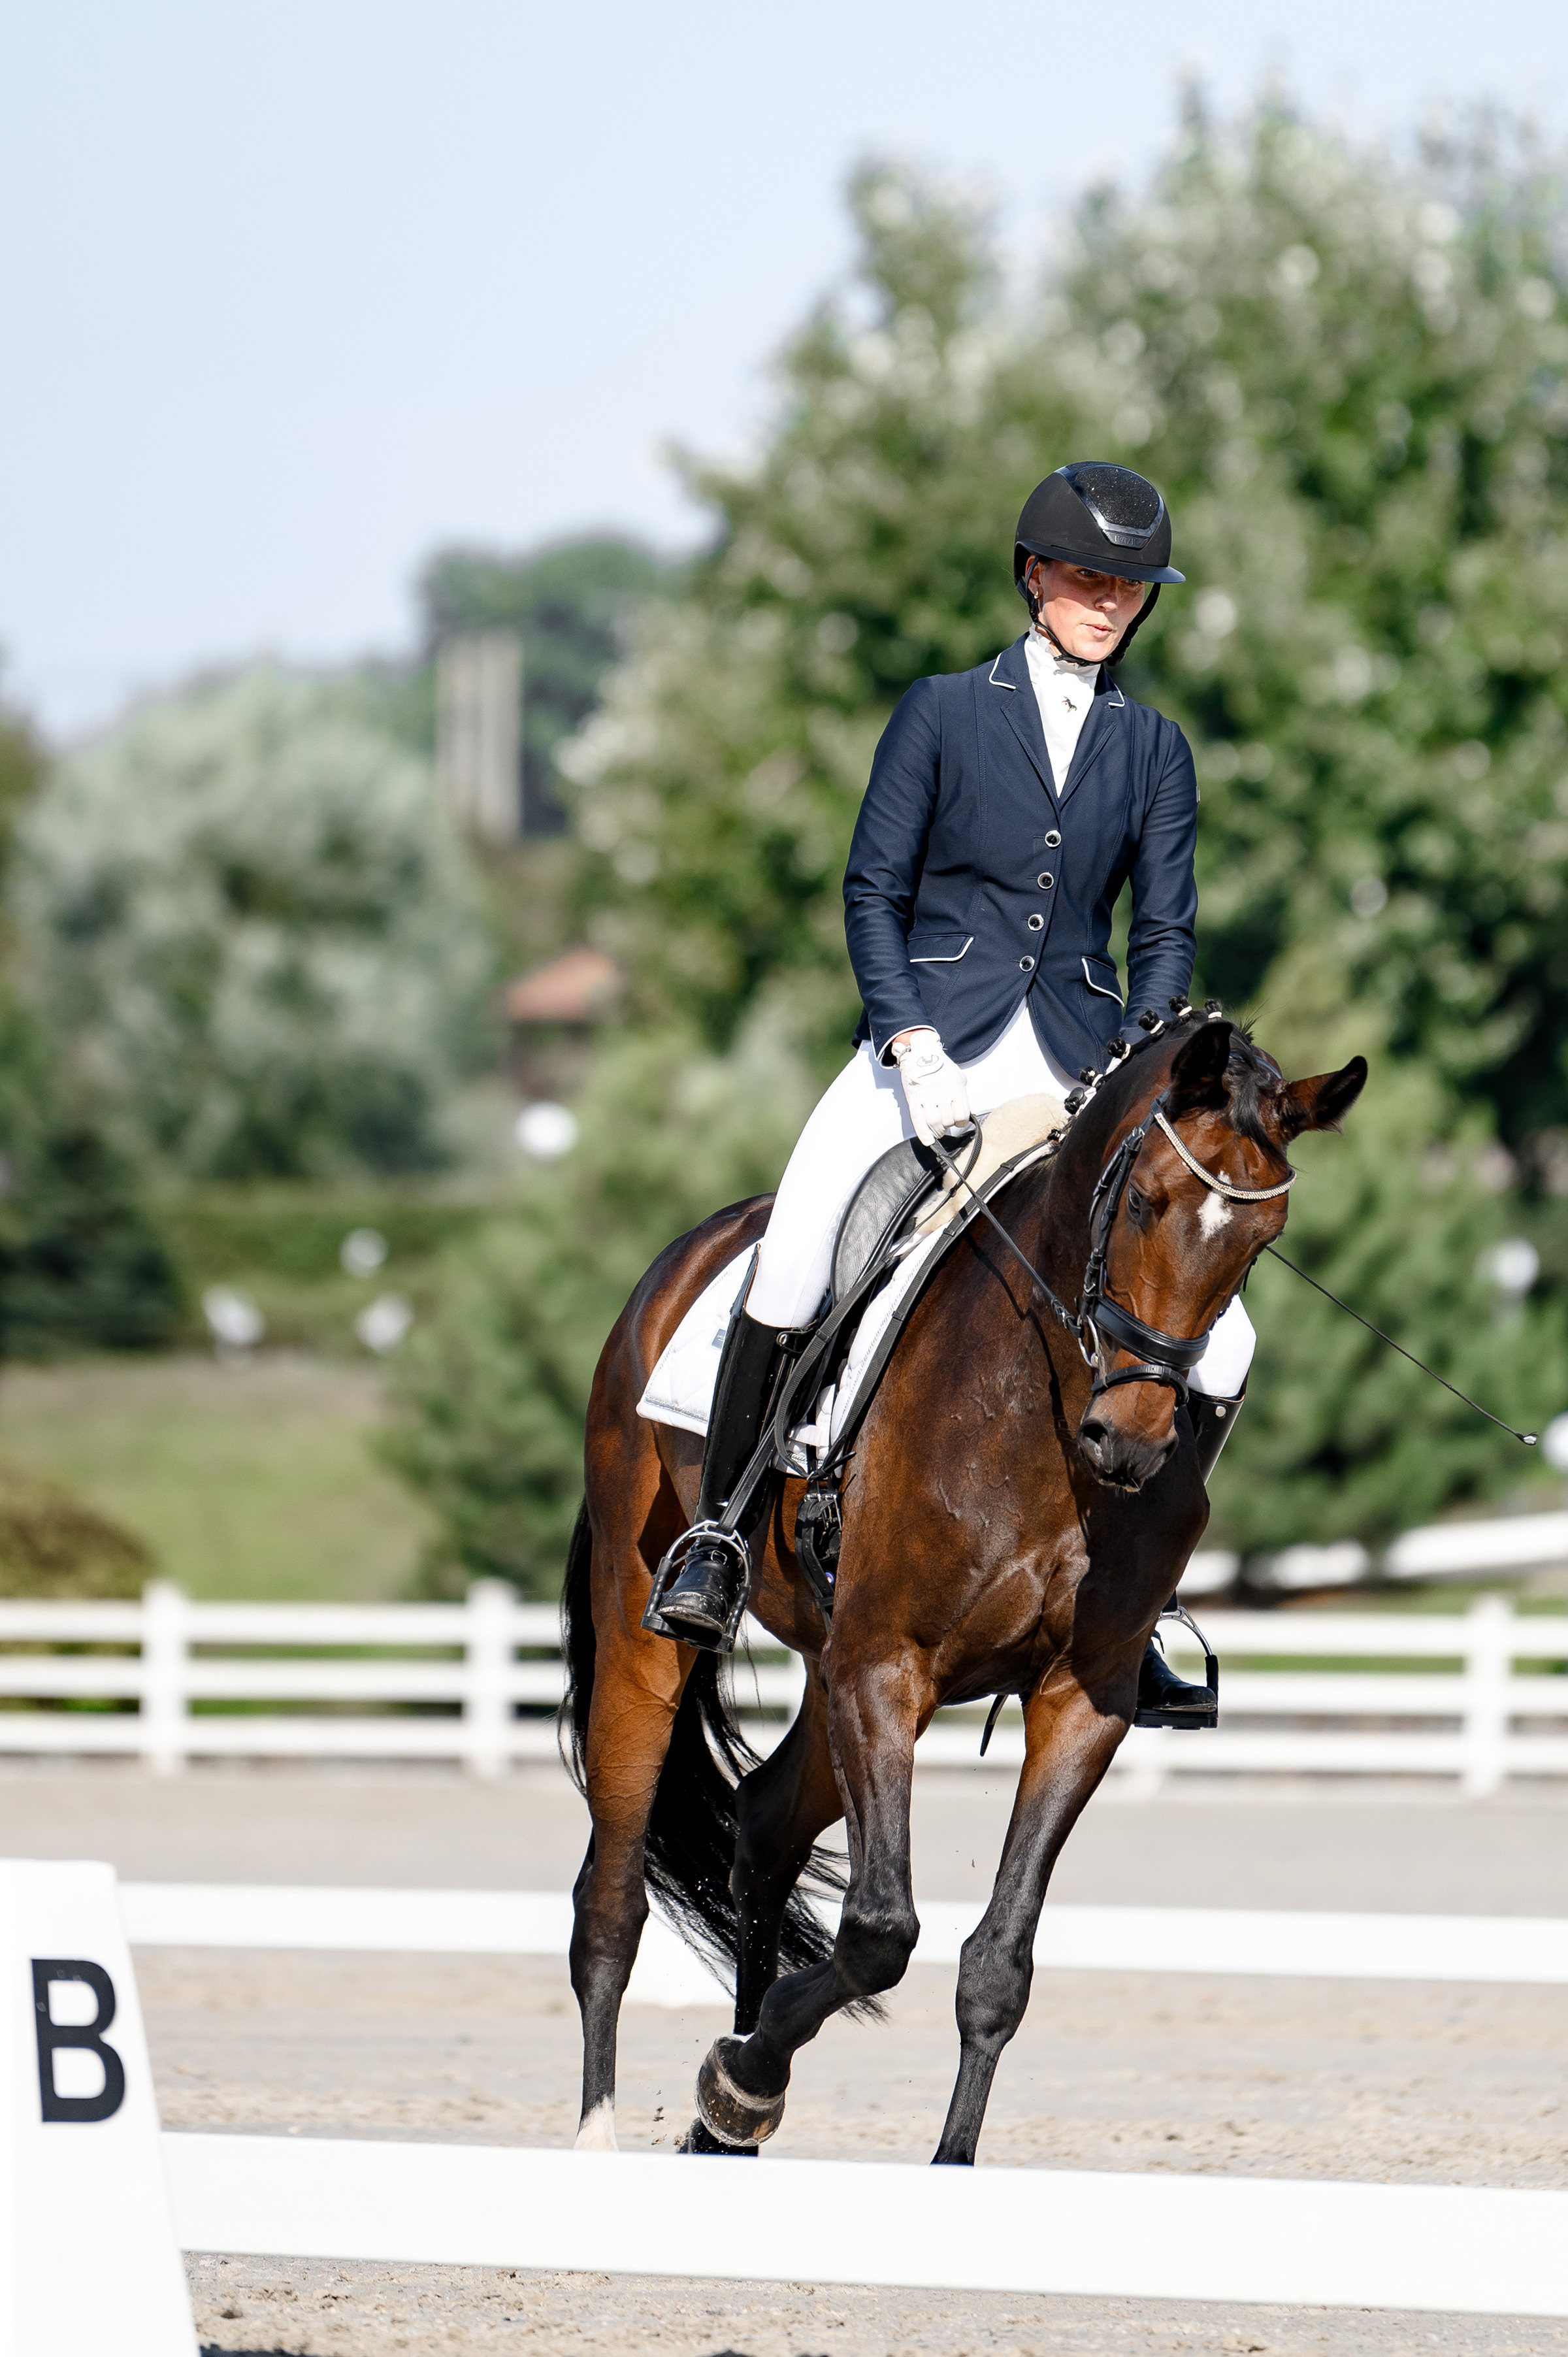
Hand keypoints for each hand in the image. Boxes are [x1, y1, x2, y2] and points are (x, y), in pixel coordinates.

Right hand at [892, 1031, 970, 1146]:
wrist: (920, 1053)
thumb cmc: (941, 1066)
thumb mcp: (959, 1078)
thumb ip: (963, 1097)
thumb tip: (969, 1116)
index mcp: (955, 1085)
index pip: (962, 1114)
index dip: (961, 1122)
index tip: (959, 1122)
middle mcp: (941, 1090)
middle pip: (948, 1120)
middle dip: (948, 1126)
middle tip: (947, 1126)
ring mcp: (926, 1095)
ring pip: (934, 1122)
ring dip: (938, 1131)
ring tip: (939, 1130)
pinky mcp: (913, 1098)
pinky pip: (918, 1119)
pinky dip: (923, 1133)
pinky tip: (928, 1140)